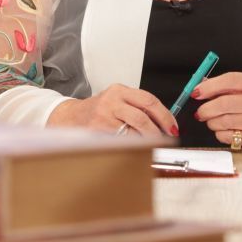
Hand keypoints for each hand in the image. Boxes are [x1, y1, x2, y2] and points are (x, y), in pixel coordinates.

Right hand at [47, 83, 177, 136]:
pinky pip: (120, 143)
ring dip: (146, 143)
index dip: (165, 116)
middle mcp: (111, 101)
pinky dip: (131, 148)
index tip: (173, 127)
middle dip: (158, 132)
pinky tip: (135, 150)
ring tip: (151, 146)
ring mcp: (103, 117)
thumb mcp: (117, 101)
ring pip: (132, 133)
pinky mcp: (96, 132)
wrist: (69, 117)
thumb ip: (137, 107)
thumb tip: (164, 123)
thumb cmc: (97, 111)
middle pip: (142, 118)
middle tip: (166, 140)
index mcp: (120, 90)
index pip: (149, 101)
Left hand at [192, 72, 241, 148]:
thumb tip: (201, 84)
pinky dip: (220, 133)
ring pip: (224, 121)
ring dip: (212, 122)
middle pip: (224, 103)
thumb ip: (228, 86)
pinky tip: (224, 130)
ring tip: (213, 121)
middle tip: (200, 112)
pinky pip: (228, 136)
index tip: (196, 92)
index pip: (230, 81)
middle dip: (206, 109)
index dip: (210, 86)